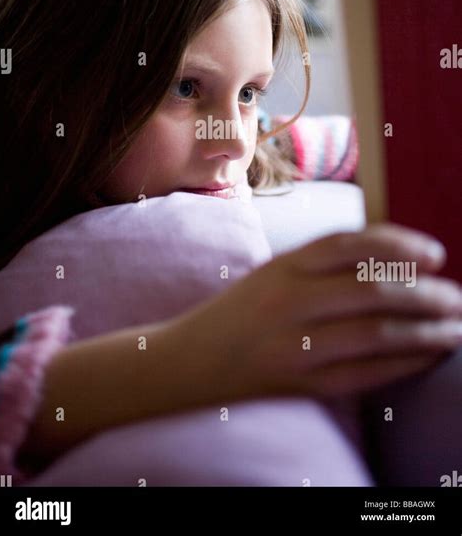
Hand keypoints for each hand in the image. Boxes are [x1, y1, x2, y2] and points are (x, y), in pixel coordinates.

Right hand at [174, 223, 461, 400]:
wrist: (190, 361)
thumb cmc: (242, 311)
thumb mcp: (275, 272)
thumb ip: (324, 263)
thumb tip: (397, 260)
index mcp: (282, 265)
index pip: (349, 243)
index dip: (398, 244)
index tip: (434, 255)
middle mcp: (287, 300)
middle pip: (371, 289)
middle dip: (425, 294)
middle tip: (455, 298)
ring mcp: (293, 345)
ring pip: (374, 333)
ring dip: (424, 331)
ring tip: (454, 329)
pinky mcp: (299, 383)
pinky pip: (363, 374)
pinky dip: (402, 364)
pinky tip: (425, 357)